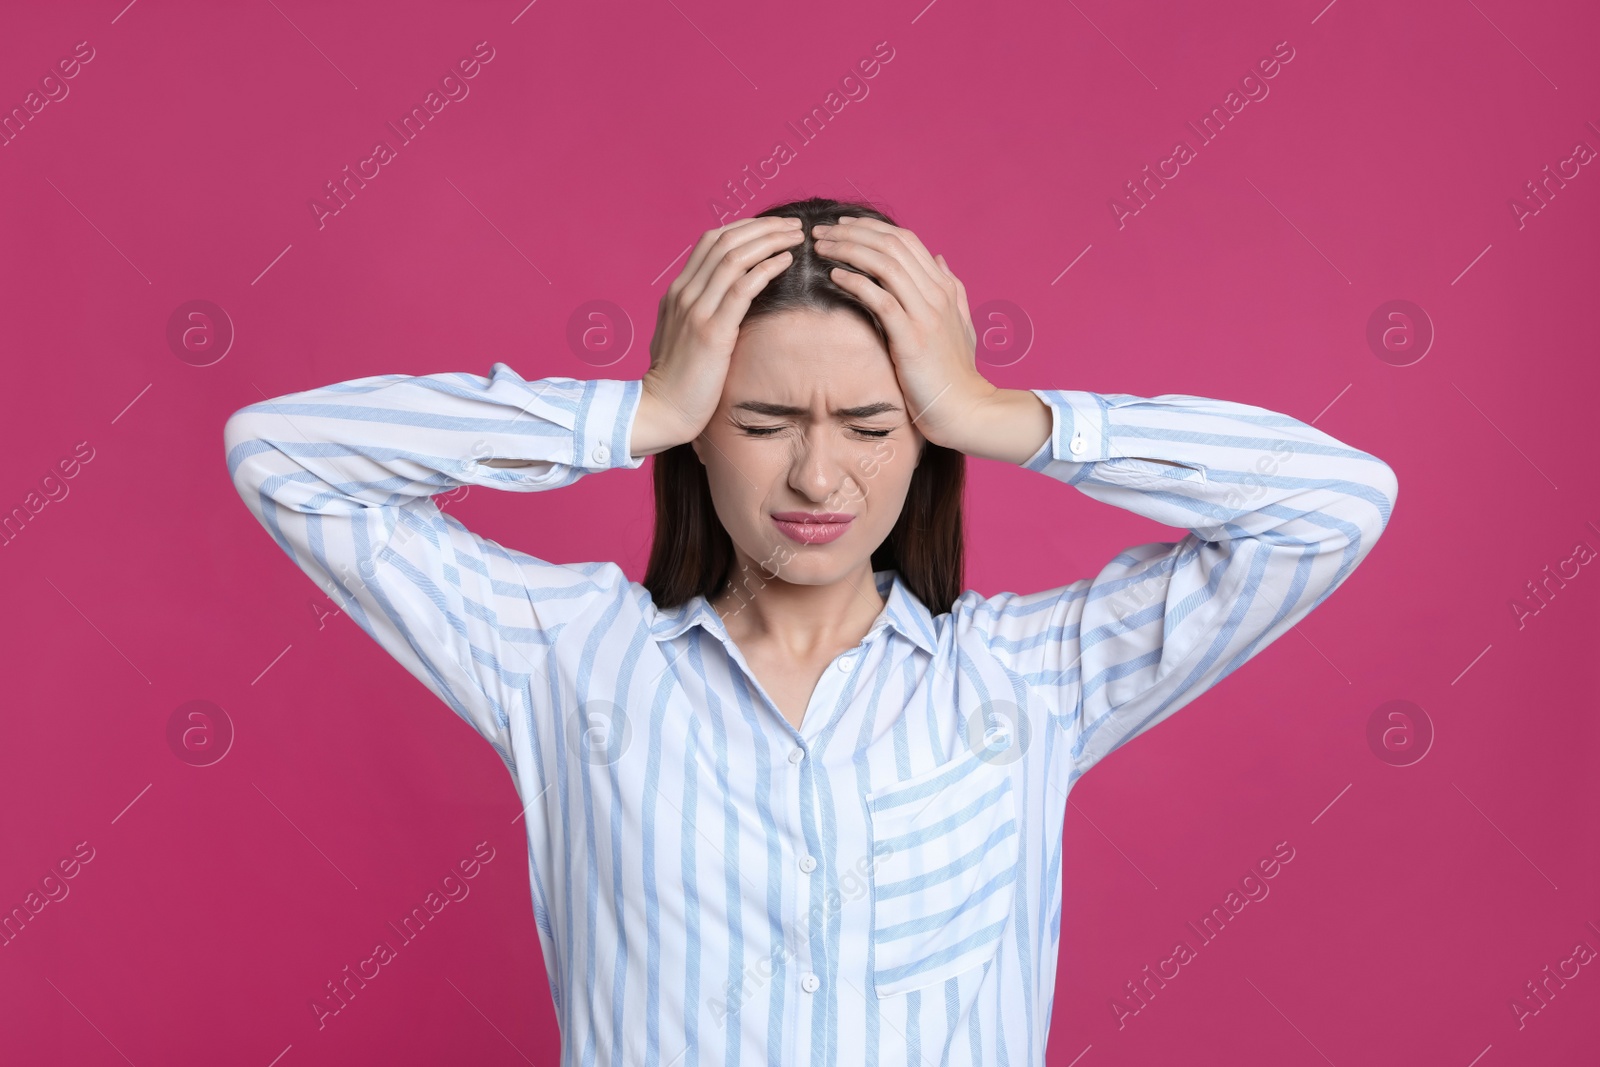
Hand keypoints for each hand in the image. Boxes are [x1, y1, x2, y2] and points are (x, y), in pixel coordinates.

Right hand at [631, 216, 805, 455]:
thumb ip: (701, 313)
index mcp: (678, 291)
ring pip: (735, 257)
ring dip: (770, 240)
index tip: (773, 227)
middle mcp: (684, 293)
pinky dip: (766, 268)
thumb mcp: (684, 336)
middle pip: (725, 240)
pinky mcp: (712, 331)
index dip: (746, 227)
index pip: (711, 241)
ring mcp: (696, 310)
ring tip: (796, 236)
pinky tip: (786, 261)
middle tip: (793, 224)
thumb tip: (728, 303)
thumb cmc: (678, 380)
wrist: (661, 409)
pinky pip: (742, 288)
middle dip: (764, 227)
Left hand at [812, 217, 993, 450]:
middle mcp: (937, 295)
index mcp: (944, 288)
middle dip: (852, 232)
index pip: (906, 240)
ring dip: (848, 250)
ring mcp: (926, 316)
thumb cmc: (958, 373)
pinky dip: (856, 282)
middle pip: (892, 245)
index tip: (842, 225)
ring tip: (820, 247)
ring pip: (885, 264)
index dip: (871, 227)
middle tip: (820, 231)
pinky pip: (881, 300)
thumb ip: (953, 289)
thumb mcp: (961, 325)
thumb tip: (941, 258)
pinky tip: (834, 275)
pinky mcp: (912, 340)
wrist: (967, 409)